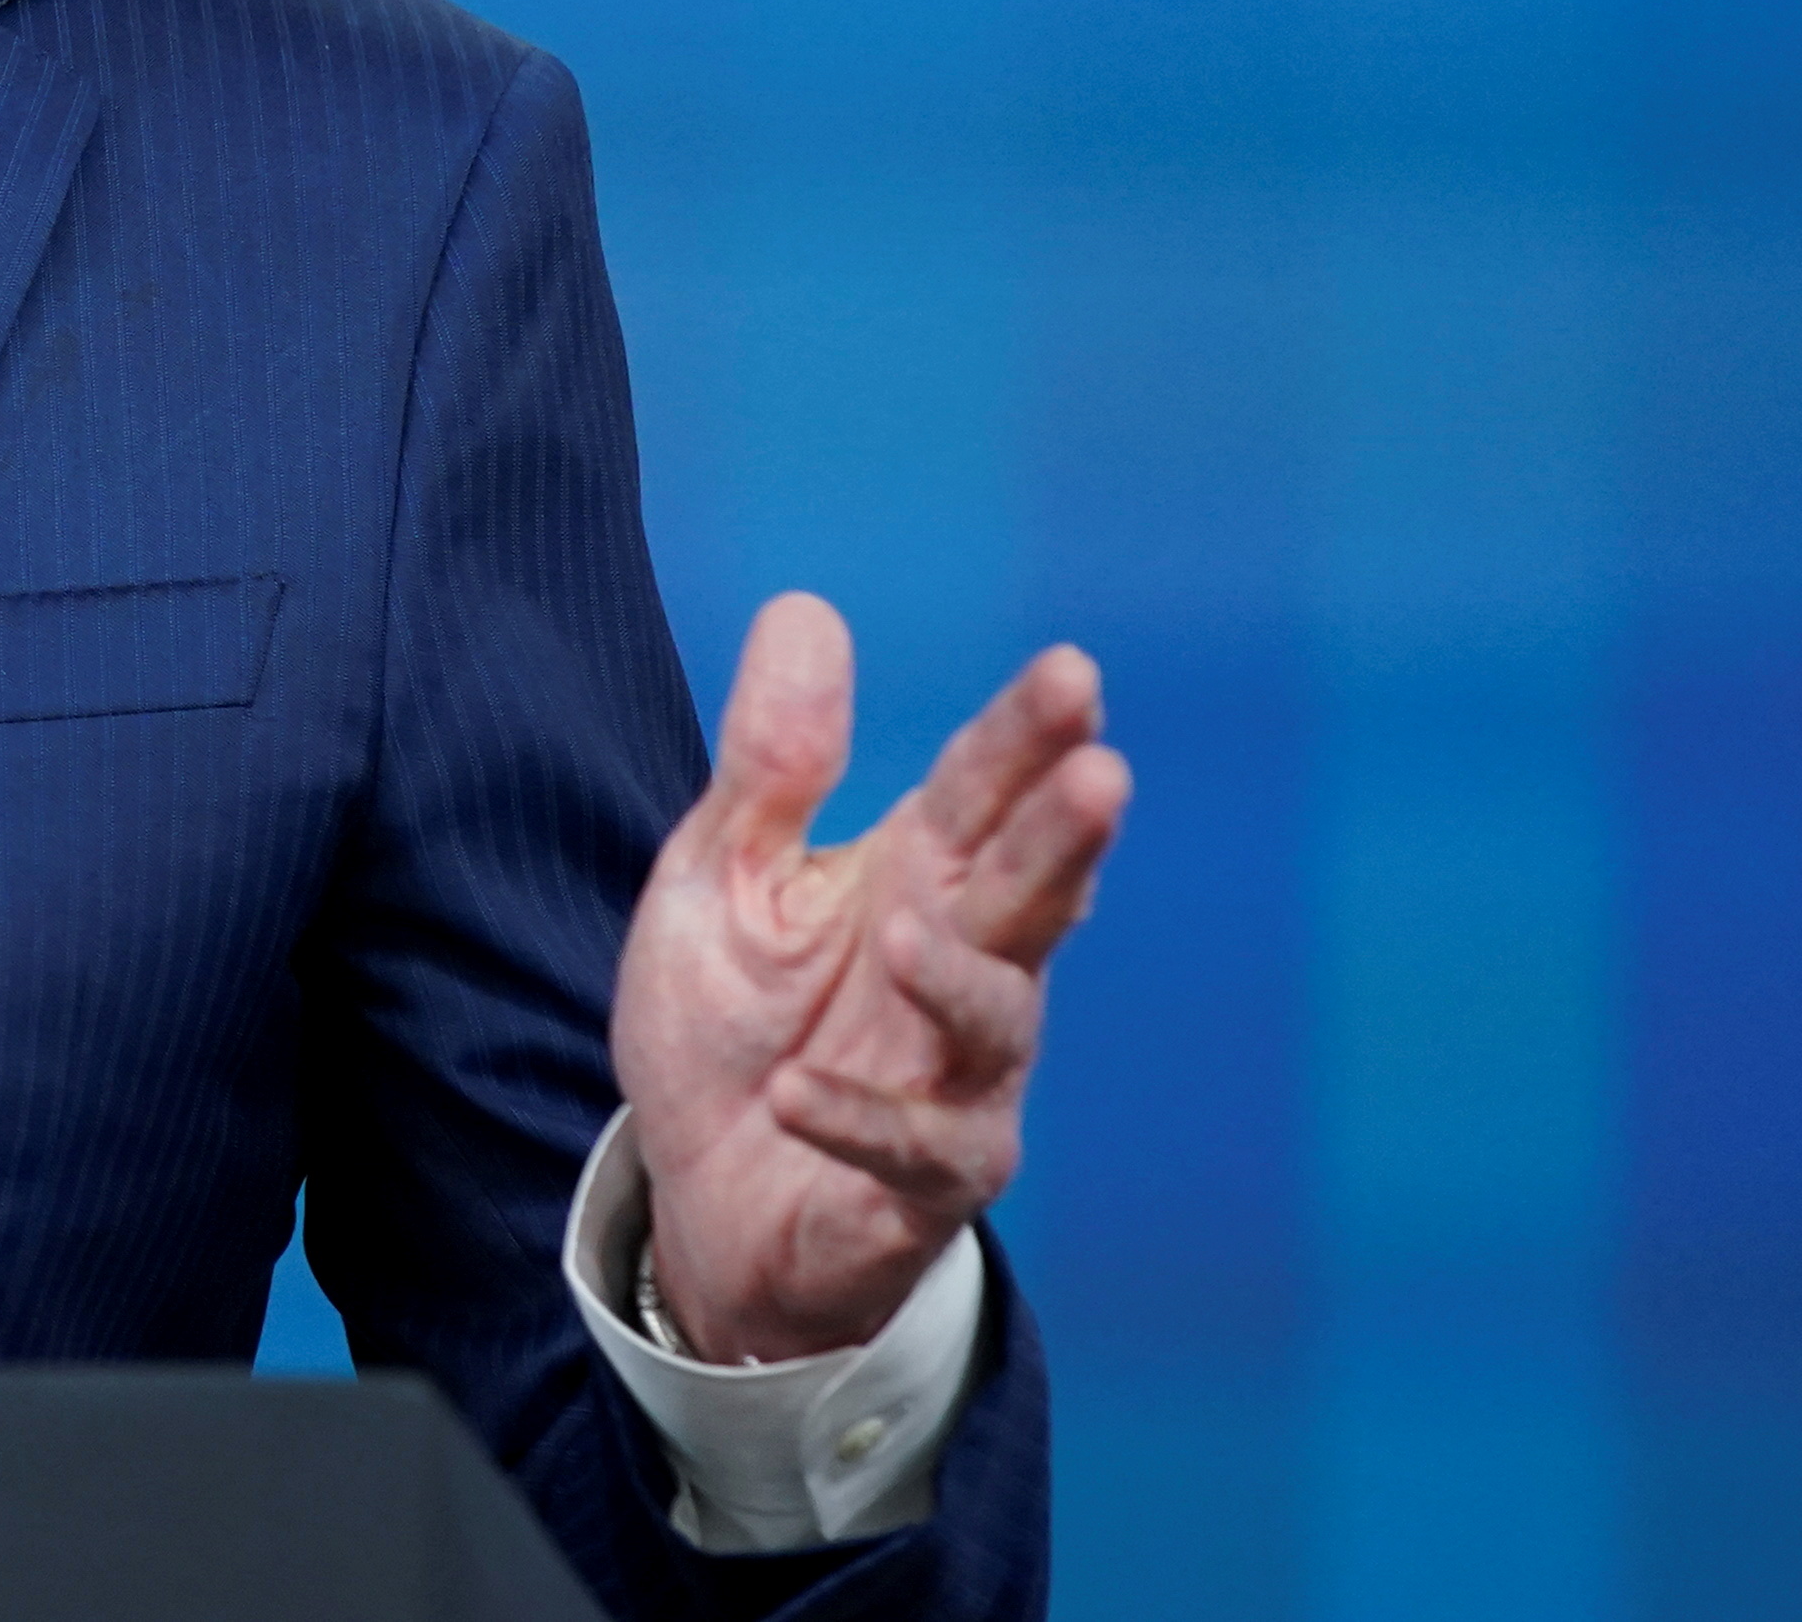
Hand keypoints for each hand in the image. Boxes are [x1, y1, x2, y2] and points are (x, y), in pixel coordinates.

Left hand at [612, 593, 1129, 1360]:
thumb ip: (772, 763)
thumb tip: (804, 609)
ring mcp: (957, 1076)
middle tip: (1101, 778)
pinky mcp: (925, 1181)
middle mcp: (959, 967)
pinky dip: (858, 1119)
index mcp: (916, 876)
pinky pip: (914, 1148)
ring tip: (905, 936)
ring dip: (960, 981)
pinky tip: (798, 1093)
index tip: (1073, 673)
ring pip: (996, 1022)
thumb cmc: (731, 1020)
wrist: (701, 1192)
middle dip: (1063, 839)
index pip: (981, 792)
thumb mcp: (723, 875)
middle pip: (1026, 893)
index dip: (1026, 736)